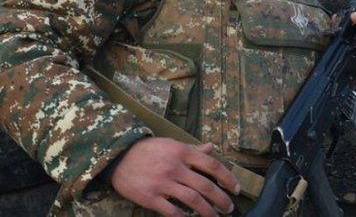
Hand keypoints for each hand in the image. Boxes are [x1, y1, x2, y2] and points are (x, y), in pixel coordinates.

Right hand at [110, 137, 240, 216]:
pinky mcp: (151, 198)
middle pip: (205, 186)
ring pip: (193, 200)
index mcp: (182, 152)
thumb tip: (212, 148)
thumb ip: (193, 149)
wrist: (118, 157)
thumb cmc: (148, 150)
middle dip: (221, 200)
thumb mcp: (171, 144)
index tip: (237, 188)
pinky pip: (172, 211)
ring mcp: (163, 183)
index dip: (228, 178)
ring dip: (208, 212)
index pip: (212, 166)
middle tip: (229, 208)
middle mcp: (175, 167)